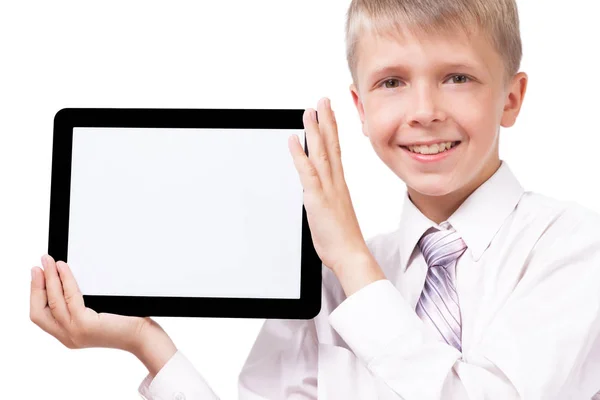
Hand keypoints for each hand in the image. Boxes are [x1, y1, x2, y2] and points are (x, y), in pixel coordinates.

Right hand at [30, 254, 176, 375]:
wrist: (143, 336)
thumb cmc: (126, 321)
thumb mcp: (97, 312)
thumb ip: (81, 303)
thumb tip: (68, 277)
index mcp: (69, 335)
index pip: (42, 315)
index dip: (36, 294)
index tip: (37, 275)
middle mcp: (68, 337)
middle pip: (39, 311)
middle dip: (36, 286)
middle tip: (39, 266)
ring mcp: (75, 333)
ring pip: (52, 302)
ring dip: (49, 279)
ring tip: (50, 261)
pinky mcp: (85, 325)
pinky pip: (70, 297)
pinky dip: (65, 280)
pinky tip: (64, 268)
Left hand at [288, 97, 372, 272]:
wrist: (351, 254)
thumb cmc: (343, 239)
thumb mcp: (334, 214)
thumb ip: (327, 199)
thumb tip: (319, 194)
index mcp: (339, 185)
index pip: (336, 151)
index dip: (333, 131)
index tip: (330, 115)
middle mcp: (335, 182)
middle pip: (330, 145)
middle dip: (326, 121)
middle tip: (322, 102)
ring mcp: (327, 188)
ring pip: (320, 153)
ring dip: (314, 130)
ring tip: (310, 111)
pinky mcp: (317, 198)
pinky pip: (307, 172)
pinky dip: (299, 154)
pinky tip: (293, 140)